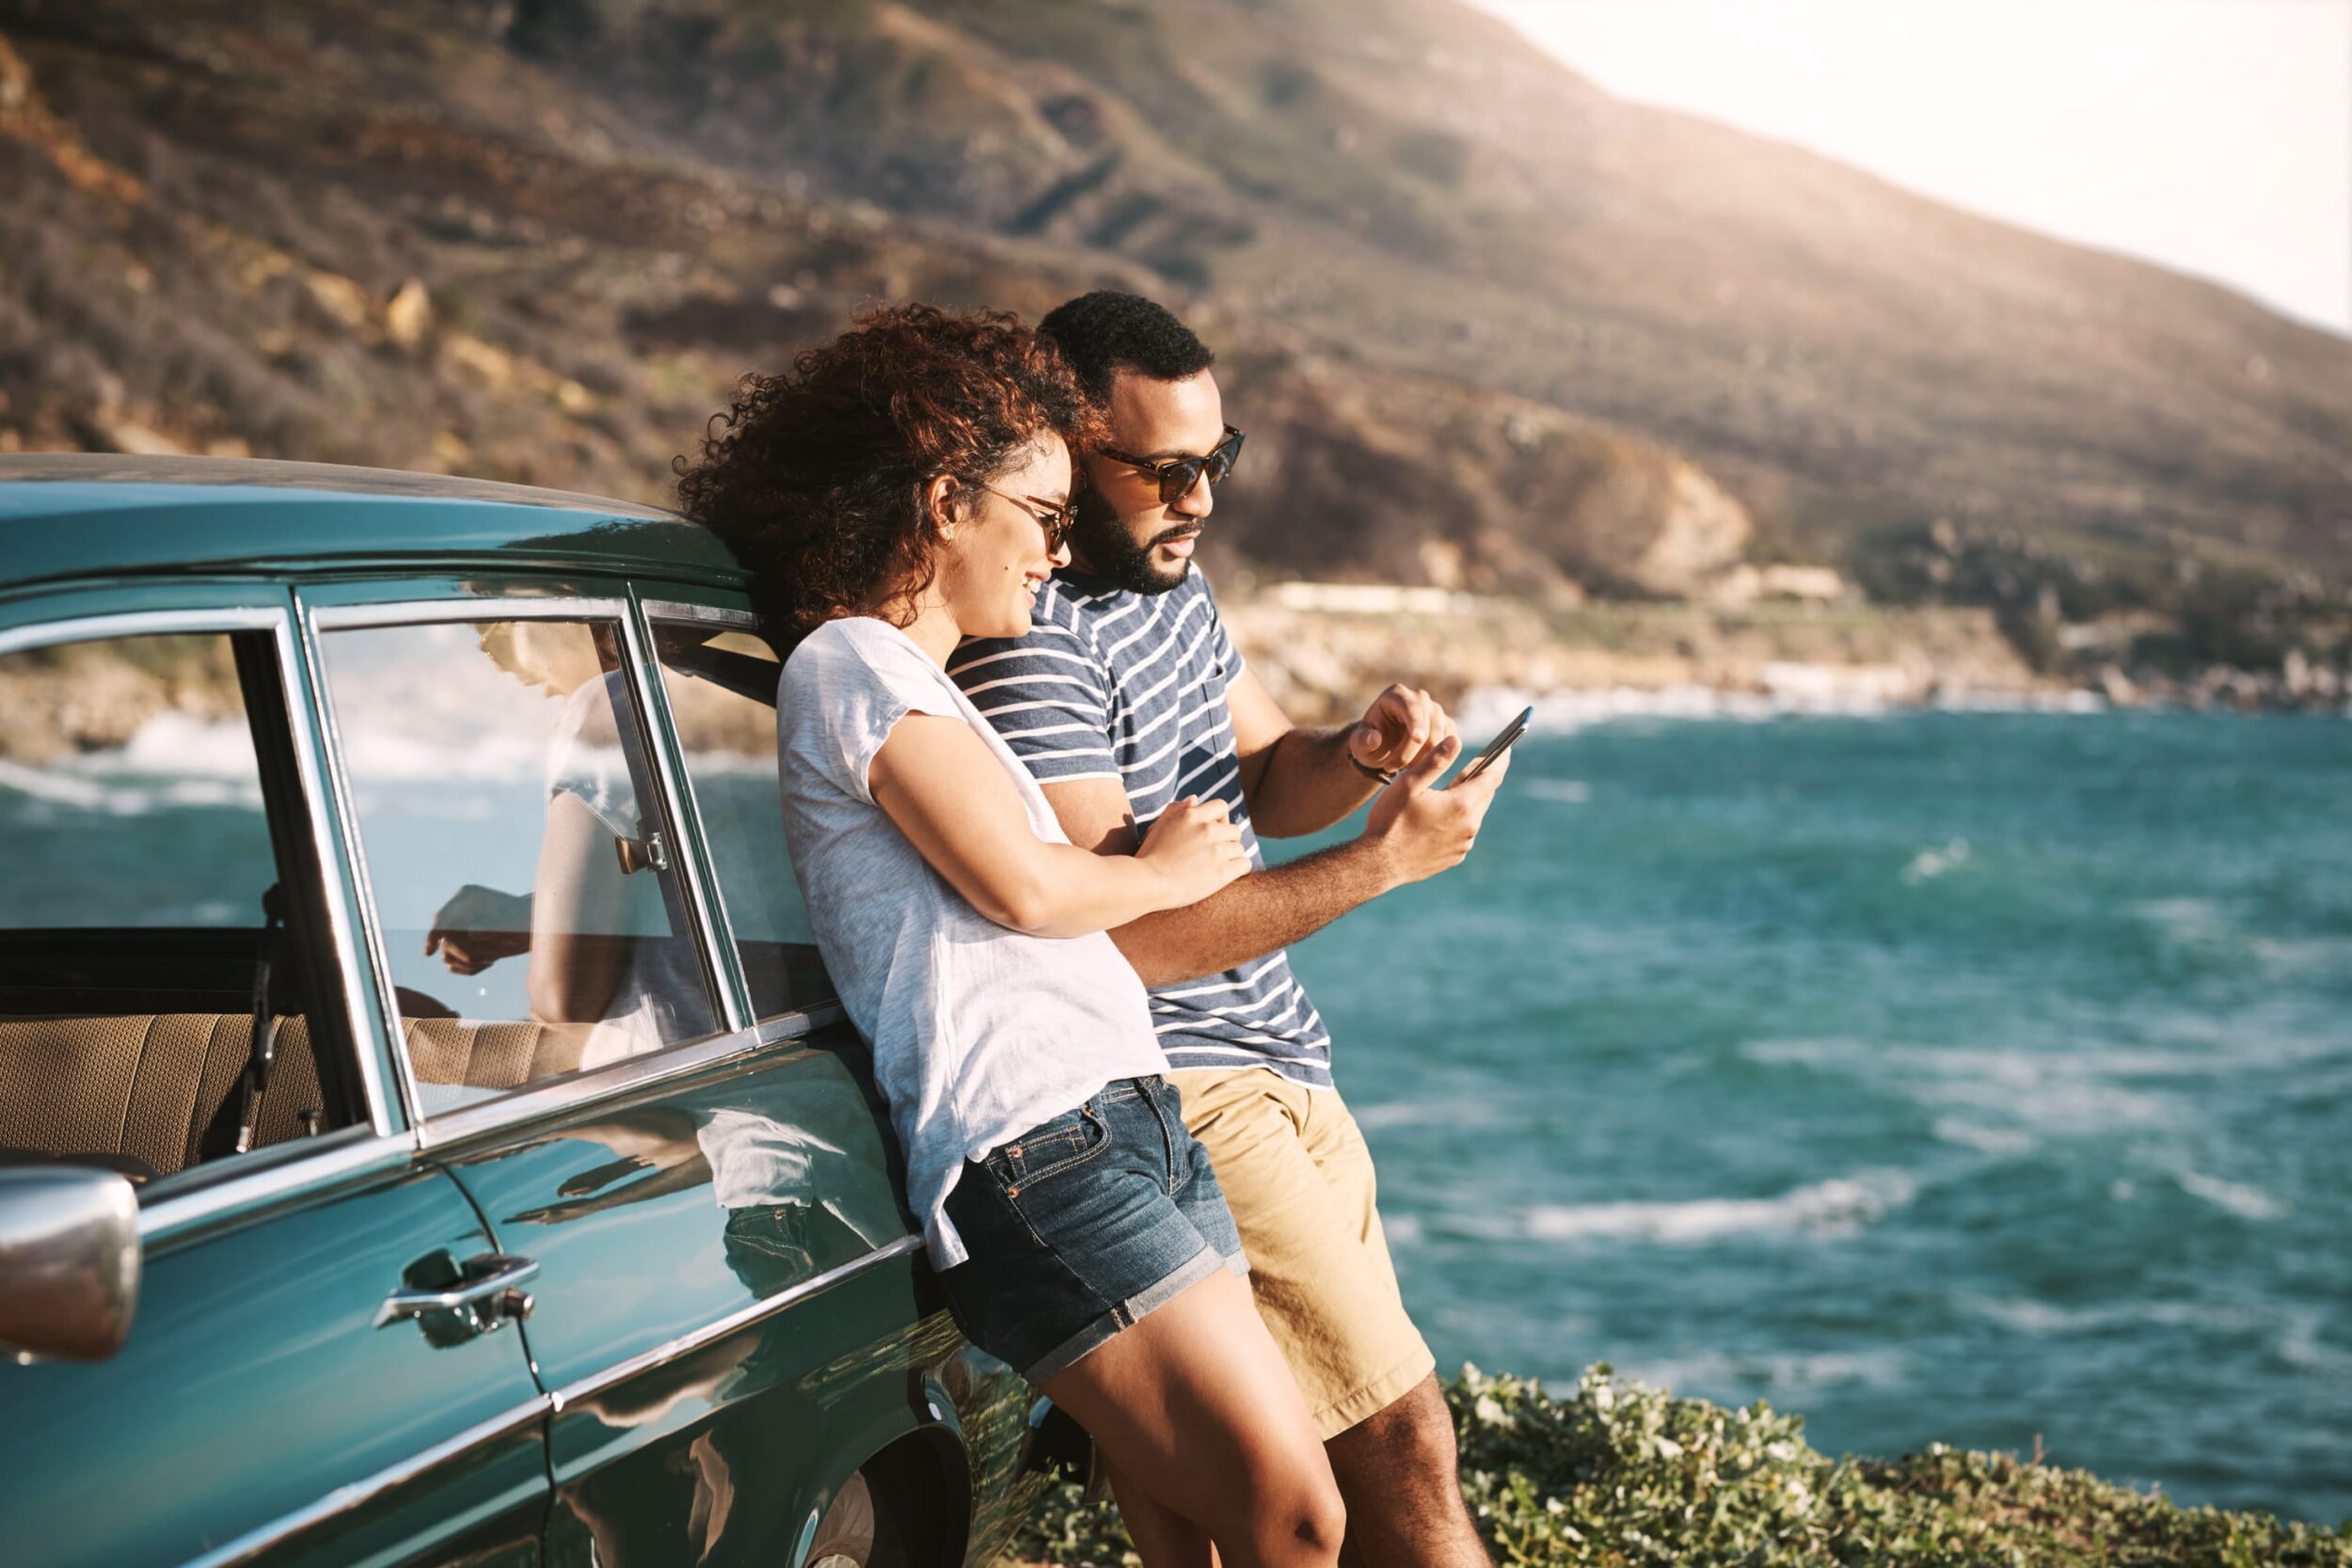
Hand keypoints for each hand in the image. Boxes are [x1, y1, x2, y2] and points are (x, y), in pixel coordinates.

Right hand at [424, 884, 534, 973]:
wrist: (538, 924)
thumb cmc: (526, 917)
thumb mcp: (512, 920)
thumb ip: (492, 924)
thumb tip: (472, 932)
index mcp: (467, 897)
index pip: (442, 919)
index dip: (434, 935)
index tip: (428, 952)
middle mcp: (460, 911)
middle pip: (444, 939)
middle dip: (462, 952)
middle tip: (490, 958)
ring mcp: (461, 927)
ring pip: (448, 954)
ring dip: (468, 962)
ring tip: (493, 958)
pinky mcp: (466, 943)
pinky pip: (456, 963)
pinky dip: (471, 968)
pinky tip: (491, 962)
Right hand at [1136, 796, 1251, 908]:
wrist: (1146, 884)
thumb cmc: (1148, 857)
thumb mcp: (1158, 827)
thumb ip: (1176, 810)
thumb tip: (1195, 798)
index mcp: (1191, 816)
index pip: (1221, 807)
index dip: (1221, 819)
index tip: (1215, 831)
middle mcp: (1206, 829)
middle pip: (1234, 830)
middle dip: (1227, 841)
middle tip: (1214, 854)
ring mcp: (1216, 850)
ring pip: (1239, 849)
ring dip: (1231, 857)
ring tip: (1215, 867)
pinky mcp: (1222, 872)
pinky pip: (1244, 864)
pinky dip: (1238, 869)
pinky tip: (1225, 875)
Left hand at [1349, 684, 1453, 775]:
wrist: (1383, 746)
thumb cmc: (1370, 741)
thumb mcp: (1359, 744)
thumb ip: (1363, 741)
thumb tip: (1374, 739)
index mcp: (1396, 695)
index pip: (1411, 707)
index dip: (1415, 723)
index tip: (1418, 739)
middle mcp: (1420, 698)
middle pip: (1427, 726)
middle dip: (1410, 752)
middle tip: (1389, 768)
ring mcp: (1436, 711)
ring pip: (1439, 739)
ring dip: (1419, 760)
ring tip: (1397, 767)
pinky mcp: (1447, 726)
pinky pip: (1447, 747)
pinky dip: (1432, 761)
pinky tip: (1413, 765)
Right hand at [1362, 733, 1509, 886]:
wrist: (1378, 864)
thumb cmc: (1390, 820)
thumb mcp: (1409, 784)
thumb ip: (1435, 760)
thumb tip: (1455, 739)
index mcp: (1462, 804)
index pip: (1492, 776)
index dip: (1500, 759)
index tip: (1506, 747)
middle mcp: (1470, 826)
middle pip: (1485, 794)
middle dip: (1481, 778)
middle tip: (1472, 765)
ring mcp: (1464, 844)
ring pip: (1474, 813)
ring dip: (1466, 800)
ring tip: (1449, 791)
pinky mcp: (1455, 856)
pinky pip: (1464, 831)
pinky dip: (1458, 820)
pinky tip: (1439, 818)